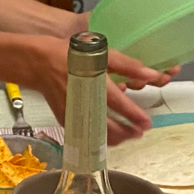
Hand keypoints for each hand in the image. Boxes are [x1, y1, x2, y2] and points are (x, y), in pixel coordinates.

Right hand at [26, 37, 176, 144]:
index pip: (120, 106)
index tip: (147, 124)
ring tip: (127, 136)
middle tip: (139, 133)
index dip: (135, 116)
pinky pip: (85, 135)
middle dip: (127, 133)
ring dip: (114, 139)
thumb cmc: (74, 55)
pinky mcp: (66, 121)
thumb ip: (129, 66)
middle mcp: (86, 103)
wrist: (42, 64)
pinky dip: (98, 139)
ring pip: (97, 135)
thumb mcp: (103, 54)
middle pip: (110, 127)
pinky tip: (107, 136)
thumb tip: (152, 75)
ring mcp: (75, 115)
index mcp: (96, 85)